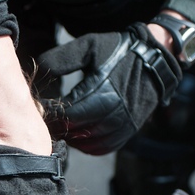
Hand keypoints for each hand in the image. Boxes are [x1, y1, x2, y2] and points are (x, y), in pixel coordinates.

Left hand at [38, 23, 181, 154]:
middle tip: (47, 119)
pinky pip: (104, 148)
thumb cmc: (118, 51)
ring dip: (72, 138)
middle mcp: (115, 113)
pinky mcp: (128, 131)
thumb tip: (40, 66)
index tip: (42, 106)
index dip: (52, 114)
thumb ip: (63, 58)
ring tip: (61, 127)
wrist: (154, 59)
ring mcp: (123, 125)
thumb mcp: (89, 46)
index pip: (69, 114)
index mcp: (103, 92)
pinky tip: (78, 136)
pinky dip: (88, 146)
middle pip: (77, 131)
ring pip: (90, 143)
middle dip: (59, 126)